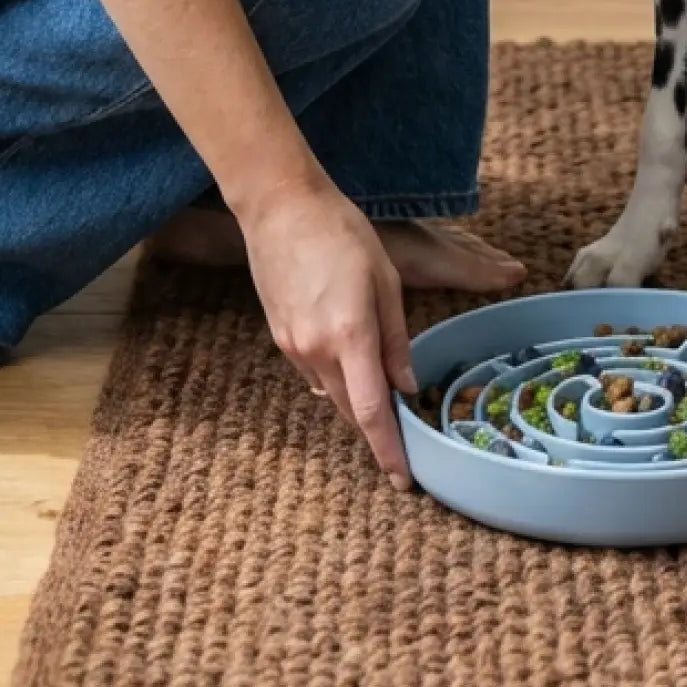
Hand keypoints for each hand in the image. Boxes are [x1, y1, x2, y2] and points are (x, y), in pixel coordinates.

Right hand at [238, 174, 418, 488]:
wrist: (281, 207)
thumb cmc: (343, 233)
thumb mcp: (386, 280)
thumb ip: (396, 338)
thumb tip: (406, 386)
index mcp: (351, 335)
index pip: (371, 411)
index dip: (388, 449)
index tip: (403, 479)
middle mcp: (317, 350)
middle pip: (350, 409)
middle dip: (376, 428)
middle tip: (403, 441)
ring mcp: (293, 346)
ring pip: (330, 393)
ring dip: (355, 400)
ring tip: (379, 394)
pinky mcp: (280, 337)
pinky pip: (313, 372)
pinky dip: (335, 377)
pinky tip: (348, 359)